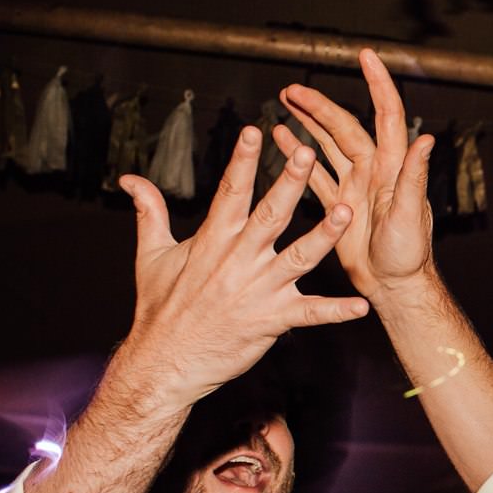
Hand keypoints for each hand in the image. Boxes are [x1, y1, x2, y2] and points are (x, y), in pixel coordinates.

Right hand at [117, 128, 367, 402]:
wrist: (164, 362)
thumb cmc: (160, 309)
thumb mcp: (151, 256)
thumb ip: (150, 212)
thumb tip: (131, 180)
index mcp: (212, 241)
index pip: (229, 192)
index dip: (243, 161)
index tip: (255, 131)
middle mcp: (238, 261)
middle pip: (269, 215)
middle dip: (290, 183)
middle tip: (308, 153)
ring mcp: (258, 291)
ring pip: (298, 257)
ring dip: (323, 236)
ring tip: (345, 212)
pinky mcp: (271, 321)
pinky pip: (310, 315)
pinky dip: (337, 311)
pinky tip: (361, 306)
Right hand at [277, 49, 434, 299]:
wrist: (394, 285)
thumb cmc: (409, 256)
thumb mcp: (411, 215)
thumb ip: (414, 177)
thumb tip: (426, 140)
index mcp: (391, 167)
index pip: (386, 115)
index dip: (377, 84)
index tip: (366, 56)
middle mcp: (374, 170)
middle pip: (344, 126)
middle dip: (319, 105)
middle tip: (291, 88)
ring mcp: (356, 185)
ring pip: (328, 144)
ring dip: (308, 122)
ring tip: (284, 100)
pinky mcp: (340, 203)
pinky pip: (317, 172)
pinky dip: (300, 154)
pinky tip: (283, 138)